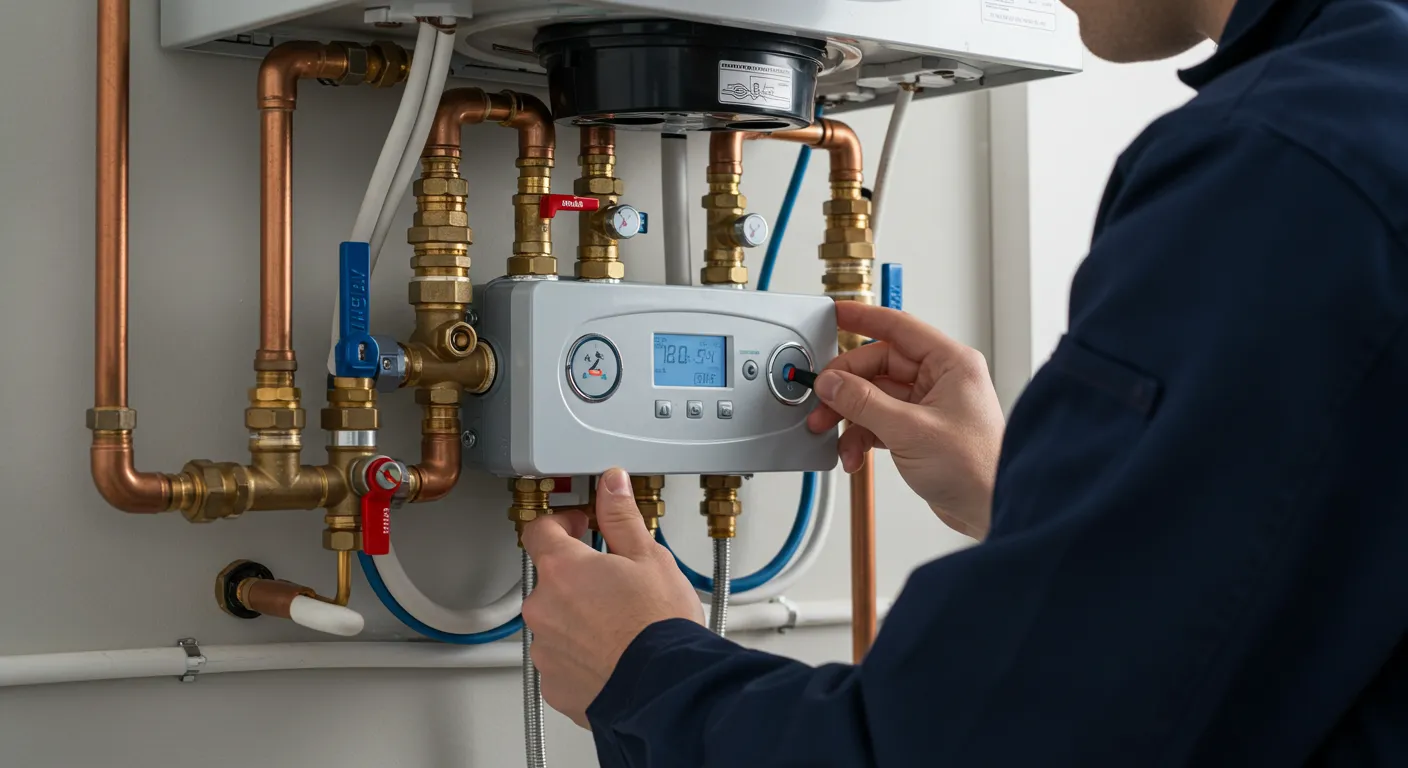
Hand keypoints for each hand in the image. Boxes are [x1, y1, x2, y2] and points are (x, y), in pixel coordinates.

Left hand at [521, 468, 703, 727]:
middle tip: (614, 580)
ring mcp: (545, 649)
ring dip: (577, 617)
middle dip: (577, 576)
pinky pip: (561, 659)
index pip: (540, 529)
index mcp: (562, 569)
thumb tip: (611, 484)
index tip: (581, 525)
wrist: (665, 689)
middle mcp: (543, 608)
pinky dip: (580, 654)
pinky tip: (611, 652)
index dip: (562, 522)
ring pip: (555, 621)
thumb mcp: (648, 556)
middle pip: (550, 579)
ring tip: (618, 623)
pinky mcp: (554, 684)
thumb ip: (620, 516)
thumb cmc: (659, 626)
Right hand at [807, 303, 1003, 538]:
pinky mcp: (918, 432)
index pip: (899, 328)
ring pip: (874, 397)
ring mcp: (928, 406)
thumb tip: (832, 383)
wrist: (991, 510)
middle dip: (845, 386)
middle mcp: (939, 380)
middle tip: (822, 399)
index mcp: (949, 364)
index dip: (864, 318)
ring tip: (829, 431)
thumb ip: (864, 403)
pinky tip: (853, 454)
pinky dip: (861, 437)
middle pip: (878, 367)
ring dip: (850, 416)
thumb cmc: (976, 467)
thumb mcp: (910, 429)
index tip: (836, 314)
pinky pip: (879, 423)